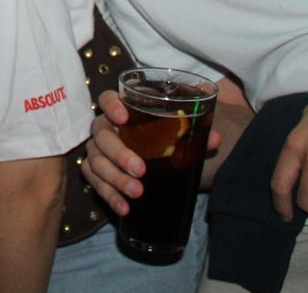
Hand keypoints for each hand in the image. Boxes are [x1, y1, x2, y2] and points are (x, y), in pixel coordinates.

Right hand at [83, 90, 225, 215]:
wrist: (156, 159)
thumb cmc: (164, 139)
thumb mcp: (180, 135)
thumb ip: (196, 134)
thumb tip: (214, 139)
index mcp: (123, 111)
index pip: (107, 99)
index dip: (111, 106)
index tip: (122, 118)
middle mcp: (105, 128)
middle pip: (101, 135)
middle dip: (119, 153)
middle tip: (140, 170)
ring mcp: (98, 150)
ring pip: (96, 160)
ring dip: (114, 178)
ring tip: (136, 193)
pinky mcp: (96, 171)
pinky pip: (93, 181)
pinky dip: (108, 195)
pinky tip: (124, 208)